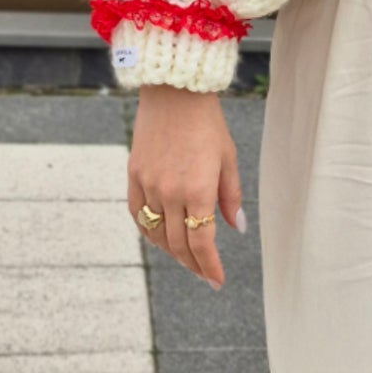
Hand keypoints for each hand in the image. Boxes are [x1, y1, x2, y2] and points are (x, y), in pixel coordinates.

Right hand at [128, 86, 243, 289]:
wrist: (174, 92)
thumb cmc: (207, 124)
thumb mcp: (228, 159)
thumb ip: (231, 197)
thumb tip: (237, 228)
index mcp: (198, 190)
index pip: (202, 242)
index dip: (209, 266)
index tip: (217, 280)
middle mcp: (170, 193)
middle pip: (178, 244)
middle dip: (193, 265)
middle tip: (204, 275)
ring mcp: (148, 185)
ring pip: (156, 234)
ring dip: (171, 252)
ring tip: (186, 258)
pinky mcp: (134, 176)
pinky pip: (137, 215)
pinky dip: (149, 231)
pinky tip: (160, 238)